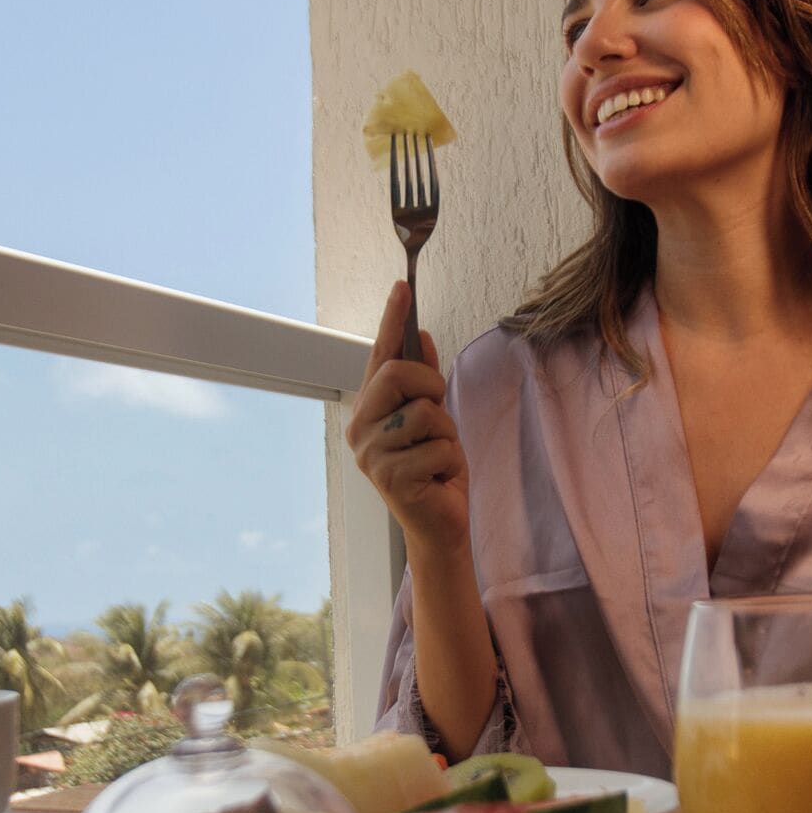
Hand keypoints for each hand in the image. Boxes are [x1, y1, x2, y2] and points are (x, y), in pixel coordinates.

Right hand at [345, 282, 470, 558]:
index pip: (379, 358)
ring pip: (425, 413)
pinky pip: (437, 447)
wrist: (440, 525)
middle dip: (431, 387)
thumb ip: (423, 382)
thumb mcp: (434, 419)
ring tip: (438, 458)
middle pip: (398, 376)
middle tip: (439, 413)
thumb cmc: (435, 472)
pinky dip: (450, 461)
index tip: (402, 287)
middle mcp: (361, 430)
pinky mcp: (391, 479)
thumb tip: (421, 336)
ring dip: (446, 434)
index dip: (391, 321)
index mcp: (368, 411)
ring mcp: (372, 456)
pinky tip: (439, 479)